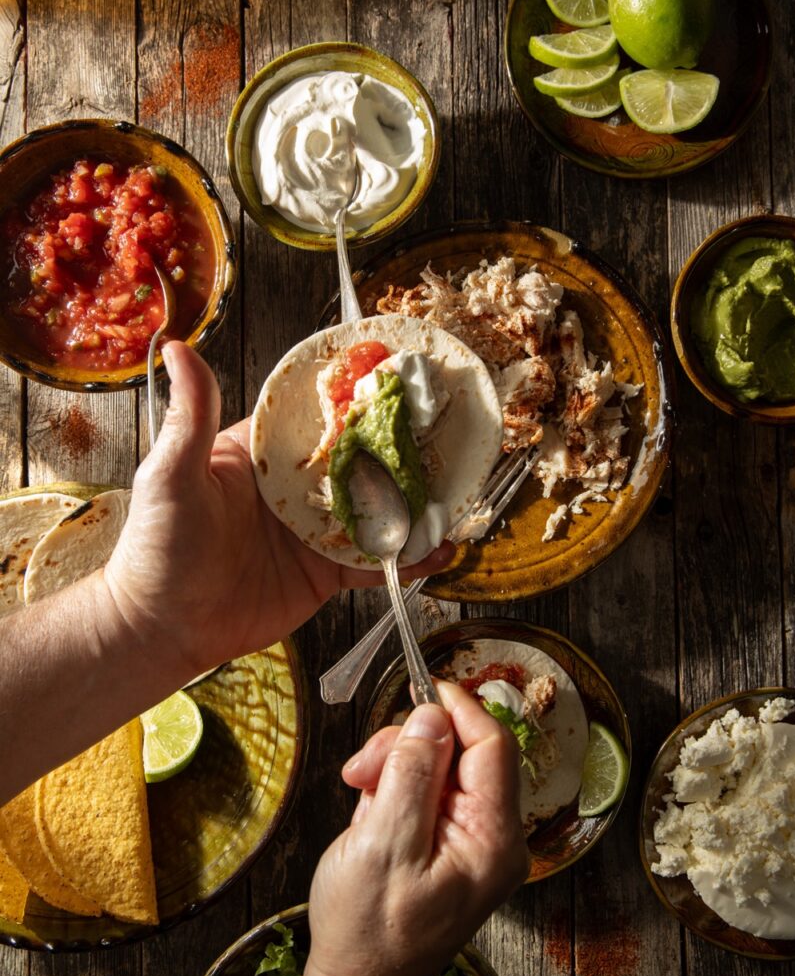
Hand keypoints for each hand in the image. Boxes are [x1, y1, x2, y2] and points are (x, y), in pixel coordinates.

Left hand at [104, 342, 452, 678]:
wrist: (164, 628)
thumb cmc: (158, 547)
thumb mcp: (172, 474)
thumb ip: (192, 416)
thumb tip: (177, 347)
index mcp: (263, 456)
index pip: (316, 419)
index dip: (355, 399)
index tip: (395, 377)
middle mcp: (295, 488)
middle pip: (359, 461)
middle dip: (401, 448)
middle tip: (445, 432)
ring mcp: (315, 531)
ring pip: (377, 509)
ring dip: (415, 500)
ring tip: (456, 489)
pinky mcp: (326, 573)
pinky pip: (376, 560)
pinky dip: (410, 556)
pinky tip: (441, 549)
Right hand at [295, 682, 528, 975]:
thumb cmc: (368, 932)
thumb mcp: (383, 845)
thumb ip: (412, 775)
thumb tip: (432, 716)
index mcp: (493, 839)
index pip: (493, 746)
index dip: (459, 709)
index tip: (423, 685)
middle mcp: (492, 836)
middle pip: (461, 751)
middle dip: (409, 746)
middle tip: (363, 766)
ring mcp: (470, 839)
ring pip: (439, 765)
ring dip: (394, 765)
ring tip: (359, 793)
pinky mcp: (447, 841)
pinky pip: (425, 789)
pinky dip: (393, 787)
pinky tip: (369, 812)